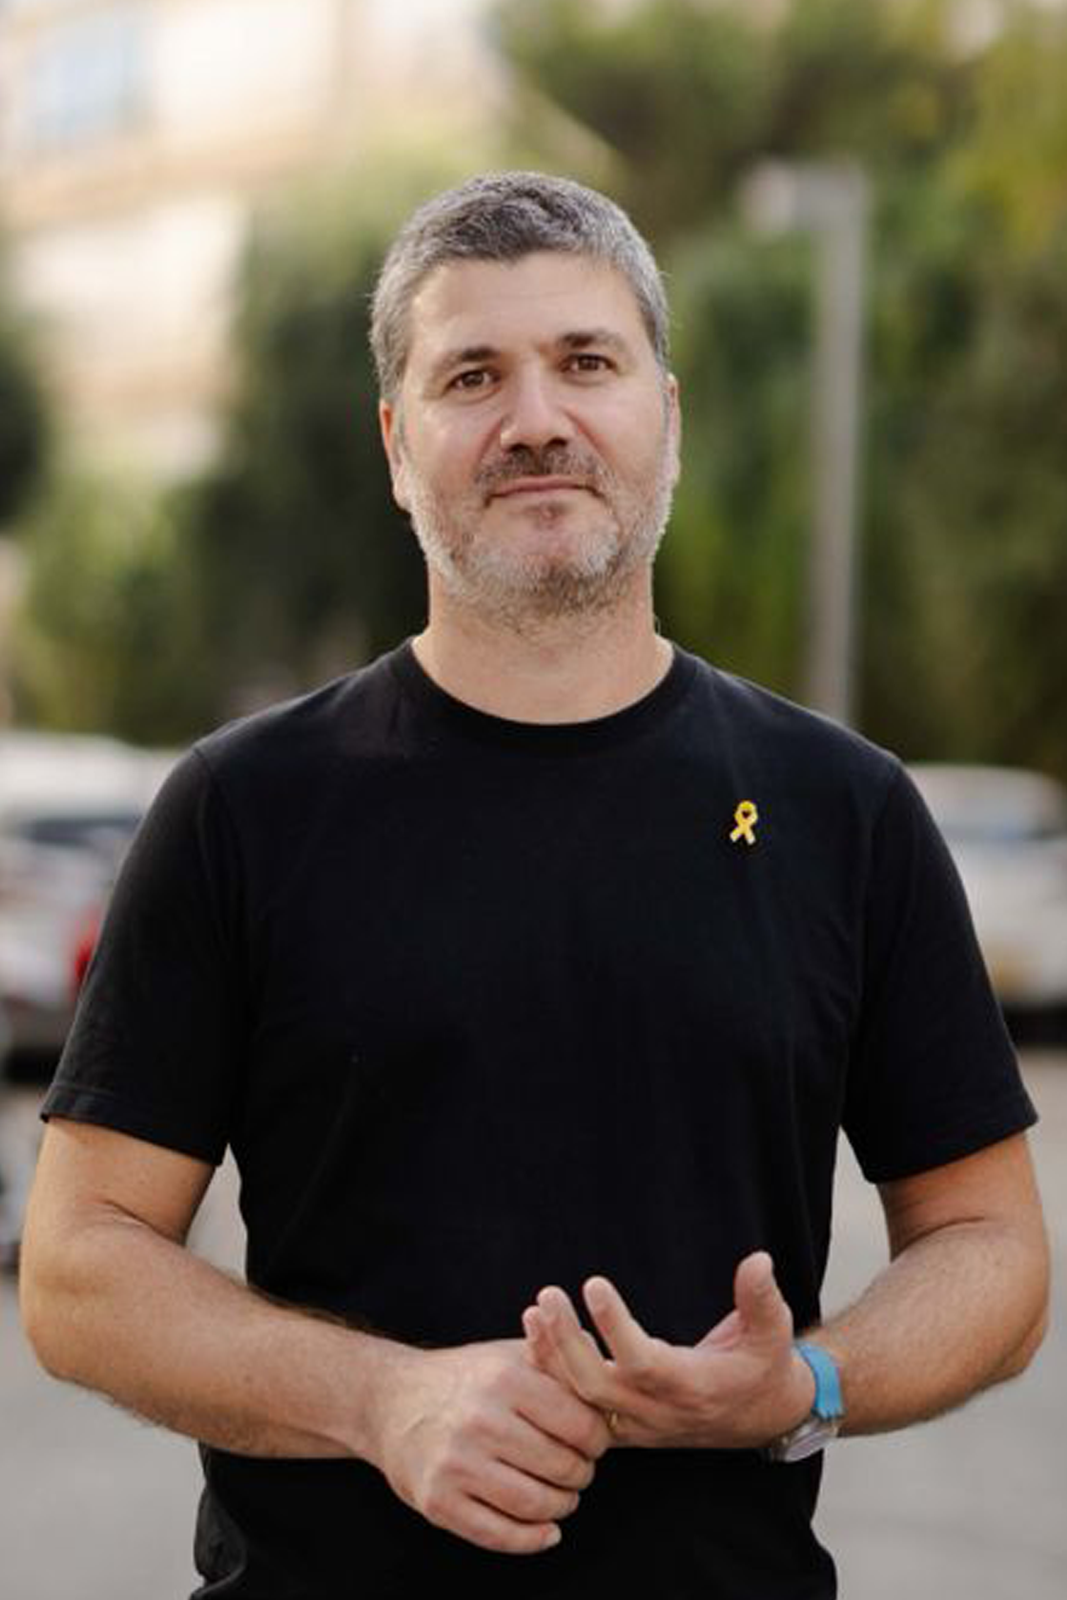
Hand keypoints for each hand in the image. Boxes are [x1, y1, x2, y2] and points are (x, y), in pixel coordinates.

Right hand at [366, 1338, 611, 1554]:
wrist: (390, 1400)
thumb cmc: (465, 1378)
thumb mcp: (508, 1354)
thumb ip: (558, 1358)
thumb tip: (609, 1367)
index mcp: (505, 1378)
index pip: (581, 1424)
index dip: (598, 1439)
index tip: (593, 1442)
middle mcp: (480, 1419)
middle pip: (562, 1467)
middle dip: (581, 1475)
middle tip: (578, 1470)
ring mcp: (456, 1463)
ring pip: (535, 1504)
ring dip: (561, 1507)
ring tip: (561, 1496)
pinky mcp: (437, 1501)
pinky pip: (498, 1535)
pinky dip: (532, 1539)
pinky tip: (546, 1530)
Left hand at [521, 1252, 815, 1450]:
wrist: (763, 1417)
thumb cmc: (765, 1367)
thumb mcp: (774, 1333)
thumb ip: (762, 1298)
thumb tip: (758, 1260)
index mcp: (692, 1387)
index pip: (643, 1362)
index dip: (615, 1327)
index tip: (594, 1284)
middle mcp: (658, 1412)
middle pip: (596, 1385)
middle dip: (566, 1343)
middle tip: (548, 1295)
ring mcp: (637, 1423)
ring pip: (580, 1400)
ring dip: (552, 1357)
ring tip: (535, 1310)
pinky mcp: (625, 1425)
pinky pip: (578, 1407)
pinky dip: (554, 1375)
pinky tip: (535, 1336)